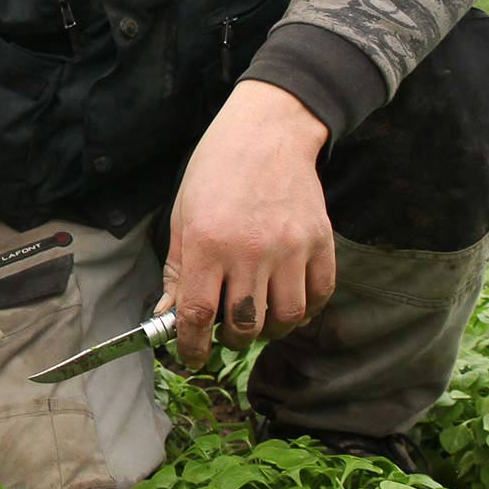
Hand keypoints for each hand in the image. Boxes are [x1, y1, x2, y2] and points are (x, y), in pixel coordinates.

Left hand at [155, 80, 335, 368]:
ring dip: (268, 331)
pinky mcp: (321, 243)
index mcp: (208, 243)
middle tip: (225, 334)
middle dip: (230, 340)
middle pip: (245, 324)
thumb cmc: (216, 169)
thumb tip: (168, 313)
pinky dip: (305, 311)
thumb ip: (177, 268)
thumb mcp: (183, 214)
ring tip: (257, 321)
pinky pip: (319, 296)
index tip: (191, 356)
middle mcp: (251, 250)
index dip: (192, 346)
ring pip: (285, 318)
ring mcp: (291, 248)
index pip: (199, 314)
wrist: (267, 131)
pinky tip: (287, 304)